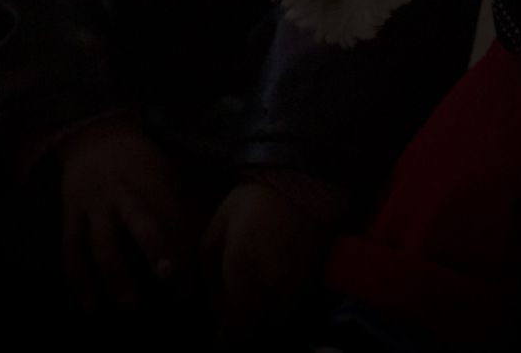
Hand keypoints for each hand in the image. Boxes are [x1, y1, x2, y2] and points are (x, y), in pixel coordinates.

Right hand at [56, 118, 197, 312]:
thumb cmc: (138, 161)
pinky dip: (77, 278)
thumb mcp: (163, 172)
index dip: (184, 247)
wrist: (94, 136)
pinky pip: (72, 248)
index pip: (173, 216)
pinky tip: (87, 302)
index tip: (193, 279)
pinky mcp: (70, 213)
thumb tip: (192, 250)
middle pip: (138, 221)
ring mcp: (94, 204)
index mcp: (152, 182)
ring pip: (101, 242)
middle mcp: (123, 193)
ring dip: (115, 276)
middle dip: (153, 248)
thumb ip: (174, 207)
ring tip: (128, 304)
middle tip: (167, 277)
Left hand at [201, 176, 340, 347]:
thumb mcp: (215, 233)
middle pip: (257, 333)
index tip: (218, 337)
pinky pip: (294, 309)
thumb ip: (206, 275)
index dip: (224, 340)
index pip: (234, 331)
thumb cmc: (249, 205)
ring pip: (278, 324)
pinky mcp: (313, 282)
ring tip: (253, 307)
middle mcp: (272, 290)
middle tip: (233, 322)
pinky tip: (272, 294)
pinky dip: (281, 309)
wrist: (299, 184)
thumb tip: (206, 303)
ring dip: (263, 322)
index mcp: (244, 277)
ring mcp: (296, 288)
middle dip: (243, 332)